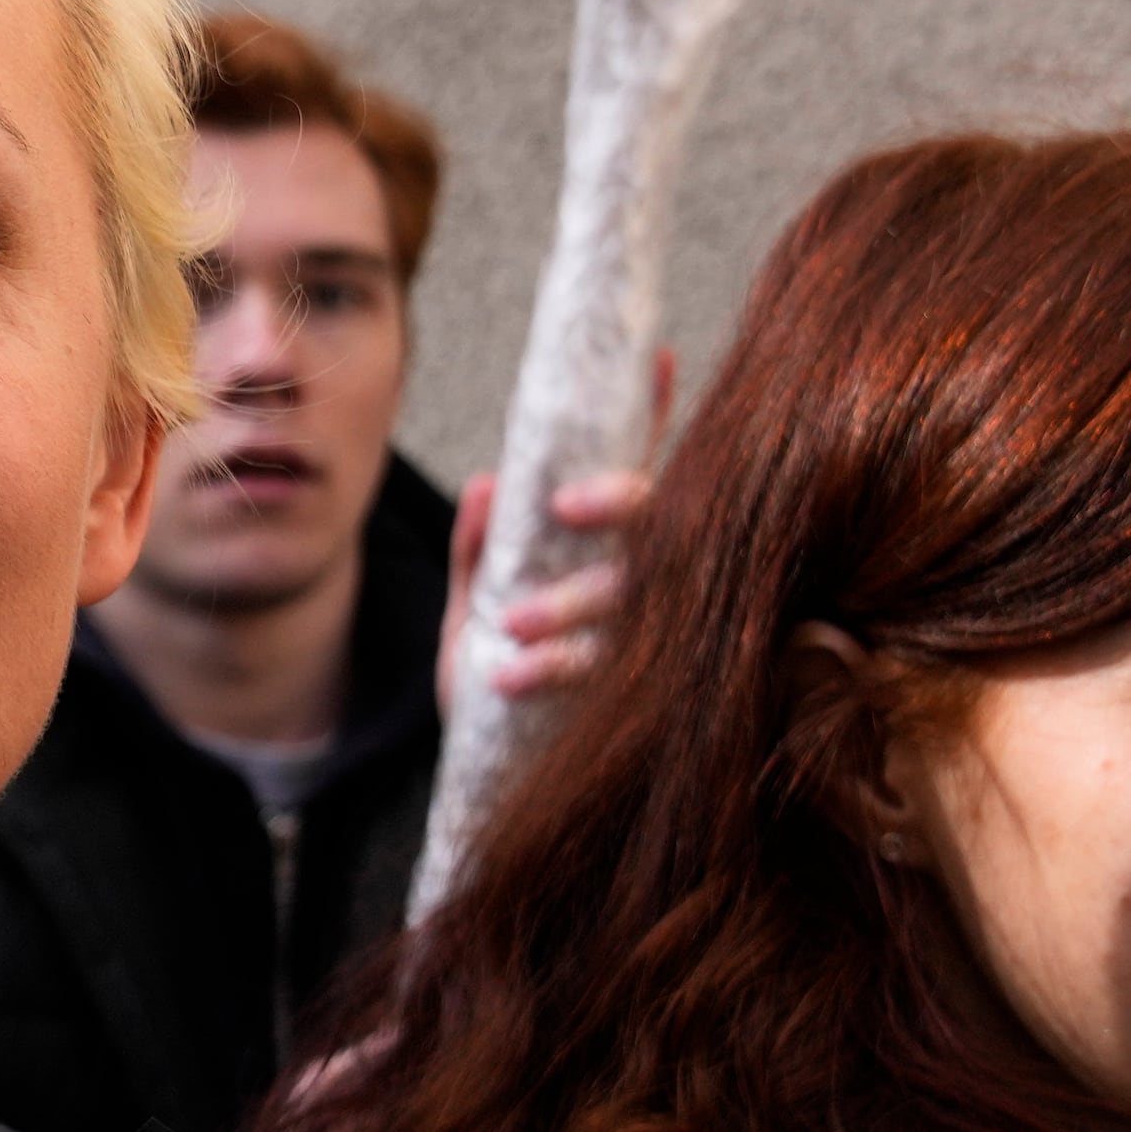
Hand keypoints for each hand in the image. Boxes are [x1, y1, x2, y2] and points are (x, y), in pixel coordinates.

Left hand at [439, 359, 667, 724]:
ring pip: (628, 601)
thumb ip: (478, 545)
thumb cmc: (495, 668)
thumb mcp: (470, 602)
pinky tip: (503, 672)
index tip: (660, 357)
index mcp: (604, 552)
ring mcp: (637, 640)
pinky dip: (545, 667)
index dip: (653, 415)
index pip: (640, 474)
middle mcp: (637, 586)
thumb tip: (489, 482)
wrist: (489, 773)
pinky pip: (594, 672)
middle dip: (620, 505)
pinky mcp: (620, 697)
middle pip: (658, 526)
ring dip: (569, 605)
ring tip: (509, 622)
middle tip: (566, 506)